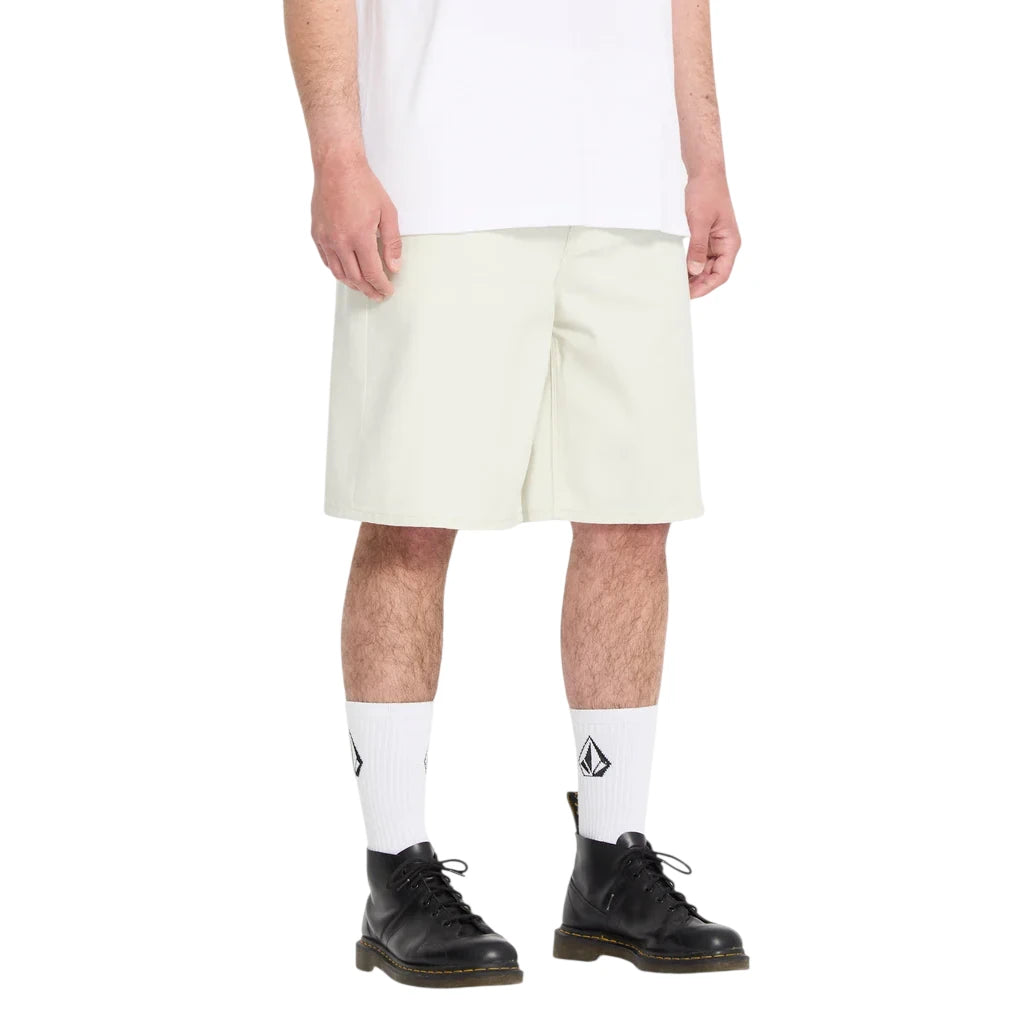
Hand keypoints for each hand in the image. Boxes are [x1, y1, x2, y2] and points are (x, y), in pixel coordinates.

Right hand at [311, 154, 400, 299]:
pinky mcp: (317, 234)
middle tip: (377, 295)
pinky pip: (327, 260)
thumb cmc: (363, 185)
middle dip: (368, 289)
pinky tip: (346, 273)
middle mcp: (340, 241)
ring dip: (352, 284)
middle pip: (355, 278)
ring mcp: (326, 238)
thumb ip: (392, 243)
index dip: (381, 286)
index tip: (387, 291)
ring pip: (338, 273)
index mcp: (359, 237)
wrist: (337, 167)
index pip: (372, 273)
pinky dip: (337, 271)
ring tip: (363, 288)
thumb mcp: (387, 213)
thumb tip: (394, 266)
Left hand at [685, 174, 740, 298]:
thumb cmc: (706, 192)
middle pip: (713, 274)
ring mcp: (715, 242)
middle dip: (697, 284)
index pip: (721, 274)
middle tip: (678, 292)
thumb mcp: (699, 221)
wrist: (704, 173)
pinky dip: (689, 265)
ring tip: (676, 284)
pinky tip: (678, 270)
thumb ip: (698, 247)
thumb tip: (695, 270)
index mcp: (730, 243)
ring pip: (705, 268)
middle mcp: (725, 245)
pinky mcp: (705, 238)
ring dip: (693, 276)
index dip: (706, 287)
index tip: (689, 294)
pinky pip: (699, 257)